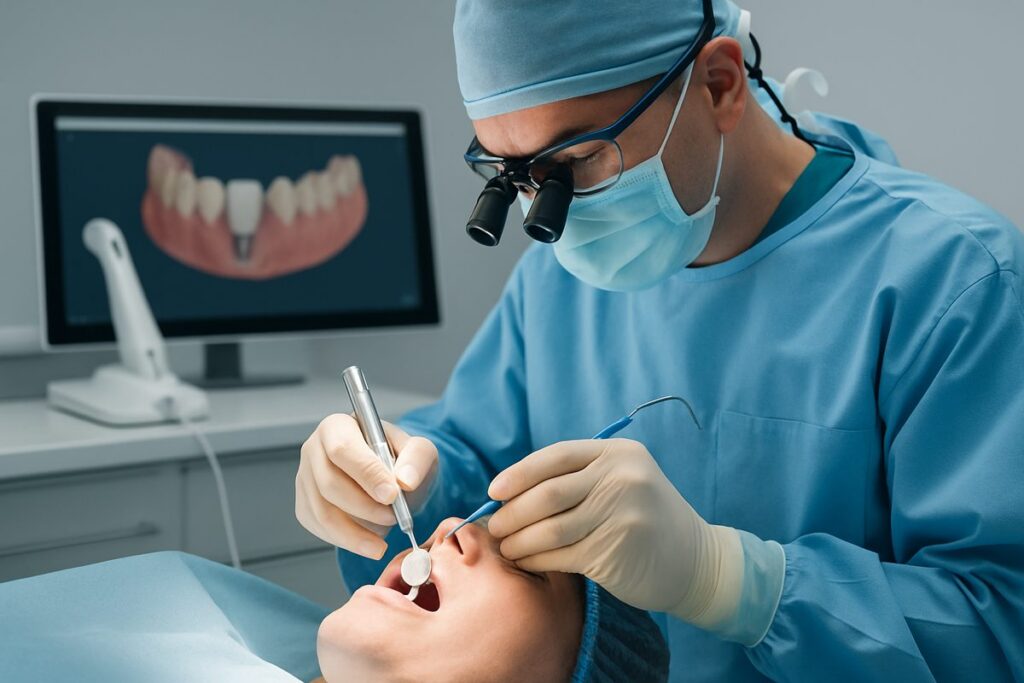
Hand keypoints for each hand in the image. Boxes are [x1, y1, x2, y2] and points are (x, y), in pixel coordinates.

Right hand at [296, 414, 437, 558]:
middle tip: (393, 517)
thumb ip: (416, 459)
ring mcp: (305, 479)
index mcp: (338, 426)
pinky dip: (347, 540)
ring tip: (383, 538)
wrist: (391, 481)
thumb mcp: (419, 451)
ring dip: (356, 532)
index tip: (391, 495)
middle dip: (365, 507)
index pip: (343, 449)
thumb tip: (405, 480)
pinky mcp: (305, 506)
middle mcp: (314, 449)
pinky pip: (321, 529)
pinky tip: (368, 541)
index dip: (366, 474)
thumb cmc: (401, 461)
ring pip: (323, 512)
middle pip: (329, 484)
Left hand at [487, 438, 743, 625]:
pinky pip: (560, 555)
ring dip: (519, 540)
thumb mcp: (622, 481)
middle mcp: (622, 478)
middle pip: (548, 493)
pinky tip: (525, 561)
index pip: (556, 456)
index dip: (520, 473)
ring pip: (550, 528)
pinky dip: (535, 559)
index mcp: (619, 453)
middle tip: (495, 526)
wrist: (696, 561)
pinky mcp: (615, 551)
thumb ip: (579, 478)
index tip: (495, 491)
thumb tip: (510, 490)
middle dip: (513, 512)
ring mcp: (622, 515)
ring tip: (506, 546)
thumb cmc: (645, 519)